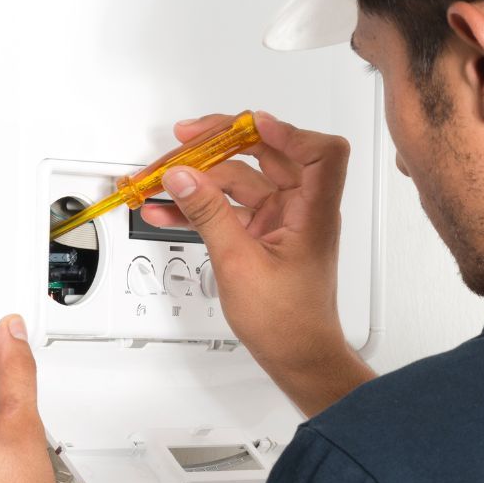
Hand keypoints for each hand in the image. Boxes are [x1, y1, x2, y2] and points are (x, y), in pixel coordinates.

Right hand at [142, 111, 375, 414]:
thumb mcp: (239, 263)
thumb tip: (185, 176)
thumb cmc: (289, 322)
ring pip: (240, 181)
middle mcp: (302, 210)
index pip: (321, 152)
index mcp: (314, 212)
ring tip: (162, 178)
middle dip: (223, 143)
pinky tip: (168, 209)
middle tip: (187, 140)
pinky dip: (200, 205)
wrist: (296, 356)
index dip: (288, 131)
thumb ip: (209, 214)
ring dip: (201, 178)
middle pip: (268, 155)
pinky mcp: (263, 235)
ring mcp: (282, 221)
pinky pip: (229, 207)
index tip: (249, 126)